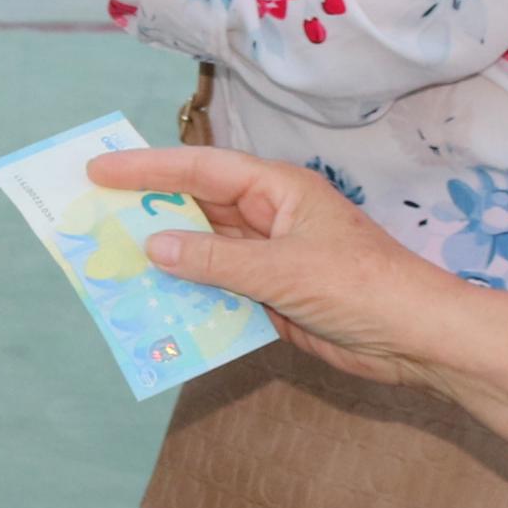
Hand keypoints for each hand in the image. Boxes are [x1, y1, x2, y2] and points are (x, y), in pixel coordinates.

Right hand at [91, 146, 455, 384]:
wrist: (418, 339)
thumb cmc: (363, 287)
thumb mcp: (283, 271)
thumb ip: (216, 261)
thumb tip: (156, 246)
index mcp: (278, 190)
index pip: (200, 169)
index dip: (147, 168)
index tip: (98, 169)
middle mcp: (270, 218)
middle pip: (197, 207)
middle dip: (147, 212)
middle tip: (90, 215)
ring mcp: (271, 259)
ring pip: (204, 252)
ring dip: (165, 260)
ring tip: (108, 264)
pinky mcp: (274, 297)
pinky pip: (219, 291)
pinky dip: (189, 298)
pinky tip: (153, 308)